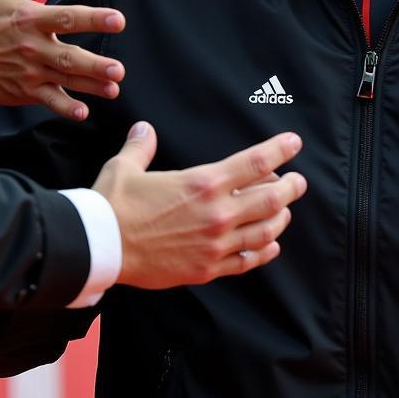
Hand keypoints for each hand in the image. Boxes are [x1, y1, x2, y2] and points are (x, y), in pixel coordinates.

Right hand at [0, 0, 125, 123]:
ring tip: (114, 89)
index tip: (118, 20)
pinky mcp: (25, 91)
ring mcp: (29, 72)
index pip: (67, 18)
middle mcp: (33, 47)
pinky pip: (49, 100)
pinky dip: (65, 107)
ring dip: (91, 85)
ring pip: (65, 79)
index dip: (93, 19)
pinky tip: (82, 113)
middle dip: (95, 64)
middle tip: (118, 68)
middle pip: (69, 56)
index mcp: (30, 18)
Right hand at [94, 125, 307, 289]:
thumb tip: (143, 129)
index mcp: (204, 182)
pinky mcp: (206, 269)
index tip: (294, 143)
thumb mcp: (127, 166)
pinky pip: (246, 262)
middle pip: (271, 198)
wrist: (100, 247)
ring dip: (281, 218)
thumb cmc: (114, 204)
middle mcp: (217, 213)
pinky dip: (264, 252)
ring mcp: (214, 244)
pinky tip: (271, 246)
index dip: (281, 150)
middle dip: (291, 187)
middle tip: (298, 181)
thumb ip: (142, 145)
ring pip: (265, 231)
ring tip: (285, 210)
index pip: (256, 162)